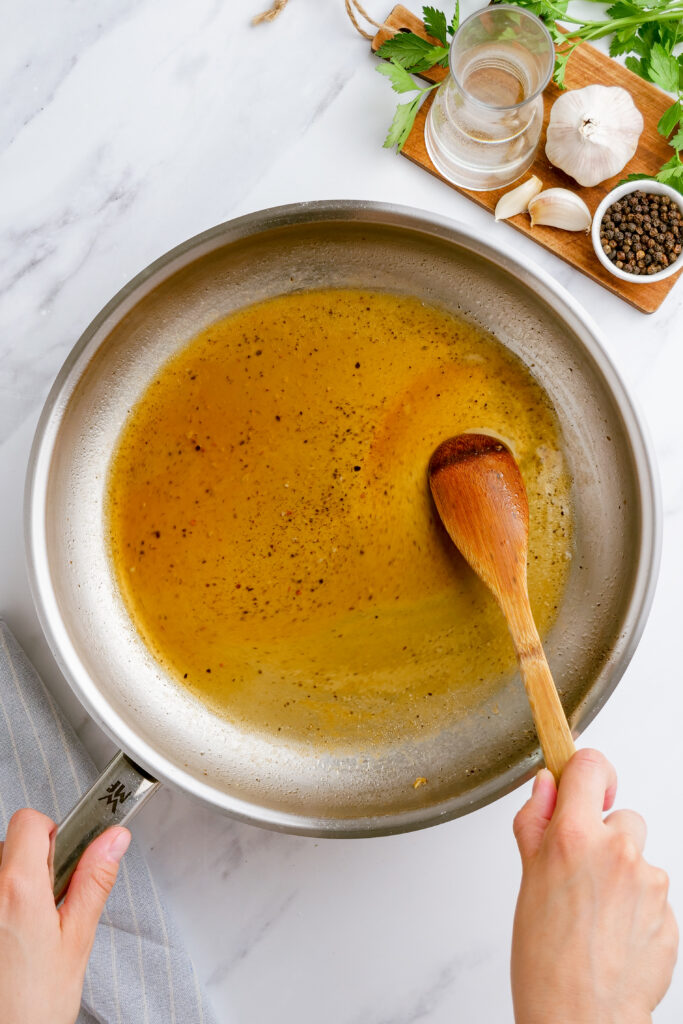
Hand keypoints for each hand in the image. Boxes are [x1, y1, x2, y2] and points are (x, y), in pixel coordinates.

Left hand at [0, 808, 129, 1023]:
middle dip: (35, 865)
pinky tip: (11, 940)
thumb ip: (94, 881)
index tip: (64, 860)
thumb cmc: (32, 1006)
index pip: (30, 821)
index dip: (53, 833)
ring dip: (13, 887)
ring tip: (26, 930)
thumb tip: (113, 839)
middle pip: (11, 844)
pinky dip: (2, 904)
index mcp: (18, 887)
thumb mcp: (77, 940)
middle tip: (49, 905)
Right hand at [511, 749, 677, 1023]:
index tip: (583, 787)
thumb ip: (536, 822)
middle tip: (580, 878)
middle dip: (604, 837)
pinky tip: (614, 934)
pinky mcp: (670, 912)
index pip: (590, 766)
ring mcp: (650, 882)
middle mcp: (617, 851)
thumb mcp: (527, 878)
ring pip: (639, 857)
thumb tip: (546, 786)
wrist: (581, 1018)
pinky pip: (654, 894)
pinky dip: (637, 907)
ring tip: (597, 914)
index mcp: (574, 836)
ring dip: (623, 874)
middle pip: (621, 815)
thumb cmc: (545, 959)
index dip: (585, 773)